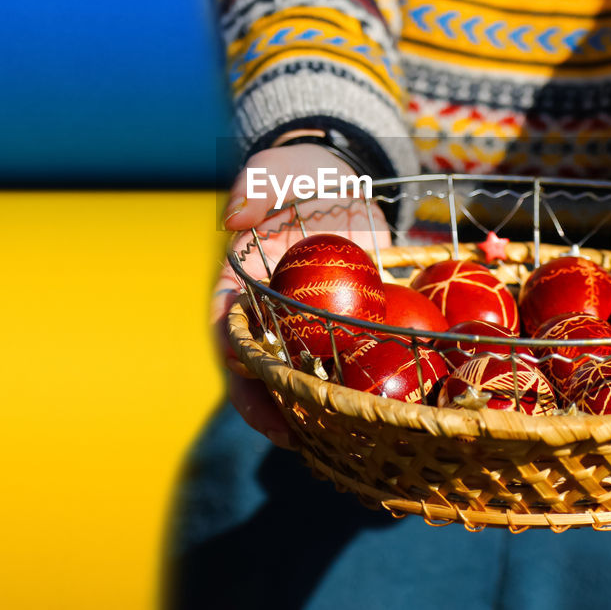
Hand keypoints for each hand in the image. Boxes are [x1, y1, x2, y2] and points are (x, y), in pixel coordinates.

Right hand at [213, 142, 391, 448]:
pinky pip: (344, 362)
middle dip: (273, 407)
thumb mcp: (279, 170)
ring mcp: (303, 328)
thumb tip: (236, 215)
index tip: (254, 390)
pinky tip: (381, 411)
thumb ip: (256, 184)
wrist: (342, 181)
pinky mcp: (339, 329)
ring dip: (315, 409)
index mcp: (239, 285)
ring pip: (302, 377)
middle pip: (262, 371)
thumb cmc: (301, 174)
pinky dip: (356, 387)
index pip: (229, 332)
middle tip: (294, 437)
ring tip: (337, 440)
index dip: (237, 365)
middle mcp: (267, 316)